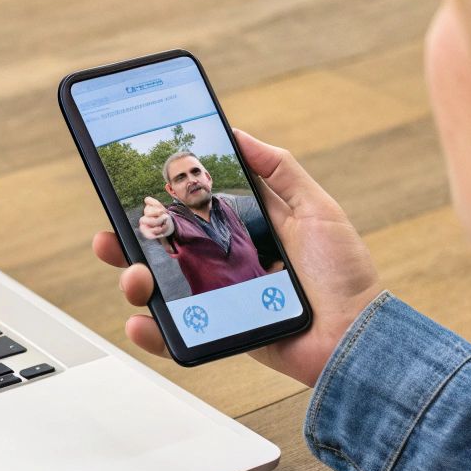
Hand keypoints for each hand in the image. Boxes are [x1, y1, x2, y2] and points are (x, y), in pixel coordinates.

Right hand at [92, 128, 383, 386]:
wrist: (359, 336)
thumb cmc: (344, 274)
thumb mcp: (316, 208)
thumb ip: (279, 169)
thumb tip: (238, 134)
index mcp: (242, 230)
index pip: (188, 211)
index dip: (156, 202)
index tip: (128, 188)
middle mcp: (223, 263)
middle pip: (162, 249)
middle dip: (127, 240)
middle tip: (111, 235)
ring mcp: (217, 300)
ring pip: (160, 289)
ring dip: (134, 281)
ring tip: (135, 276)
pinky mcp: (219, 334)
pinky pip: (176, 334)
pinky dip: (152, 331)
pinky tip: (141, 322)